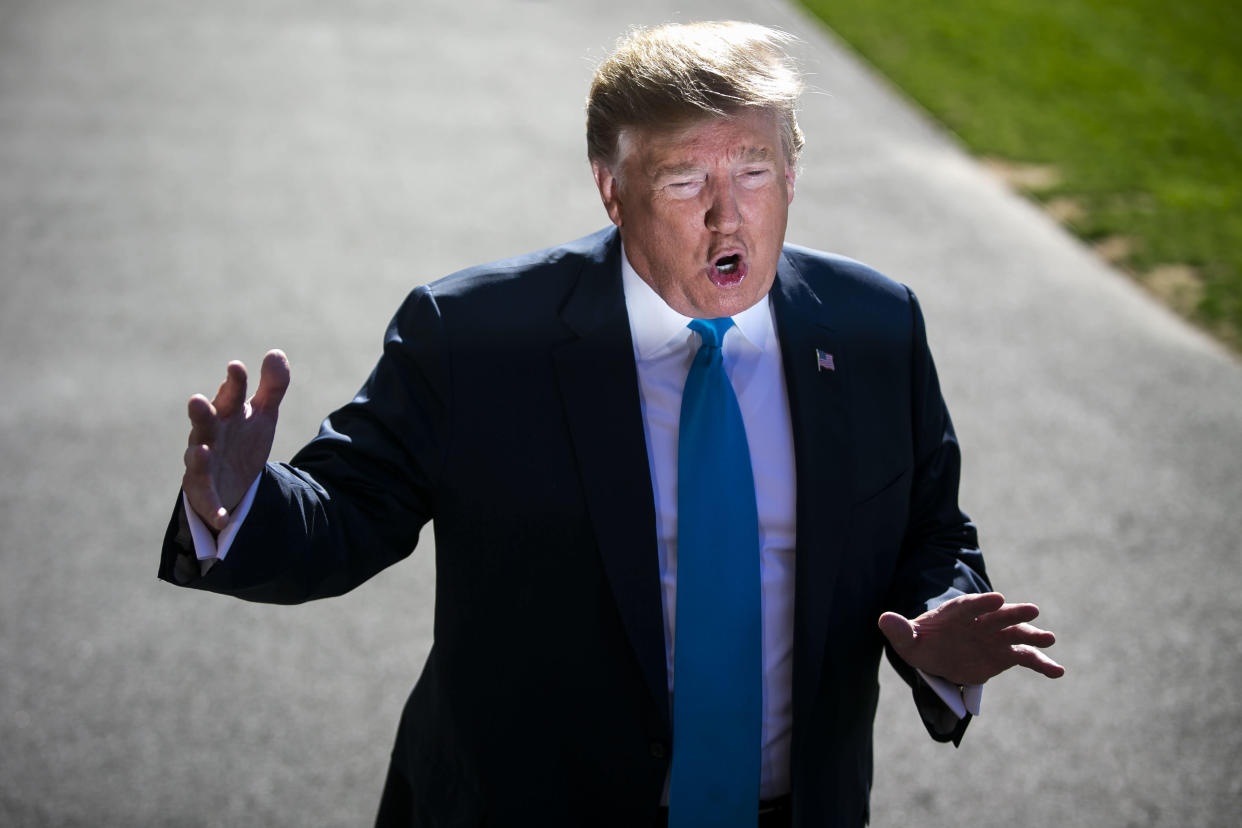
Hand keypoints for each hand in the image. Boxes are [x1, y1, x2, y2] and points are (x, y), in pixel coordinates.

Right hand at [182, 350, 289, 530]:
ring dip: (197, 455)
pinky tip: (223, 517)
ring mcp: (203, 464)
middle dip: (201, 412)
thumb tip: (276, 352)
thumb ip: (272, 386)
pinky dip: (214, 509)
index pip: (230, 395)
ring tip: (201, 451)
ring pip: (196, 458)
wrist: (234, 483)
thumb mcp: (262, 415)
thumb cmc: (243, 440)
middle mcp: (209, 435)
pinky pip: (207, 502)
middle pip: (204, 421)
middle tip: (197, 400)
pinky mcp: (204, 493)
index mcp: (225, 414)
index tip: (237, 367)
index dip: (233, 383)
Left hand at [878, 592, 1063, 685]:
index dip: (982, 603)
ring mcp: (996, 637)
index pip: (969, 606)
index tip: (997, 598)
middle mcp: (981, 621)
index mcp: (957, 613)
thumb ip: (899, 630)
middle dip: (1013, 613)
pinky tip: (1058, 671)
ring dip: (1033, 636)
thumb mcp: (906, 640)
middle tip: (1032, 610)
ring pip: (1016, 634)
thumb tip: (884, 619)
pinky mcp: (1005, 655)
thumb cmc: (922, 642)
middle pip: (998, 616)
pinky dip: (1042, 664)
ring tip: (1049, 638)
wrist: (938, 654)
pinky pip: (1026, 658)